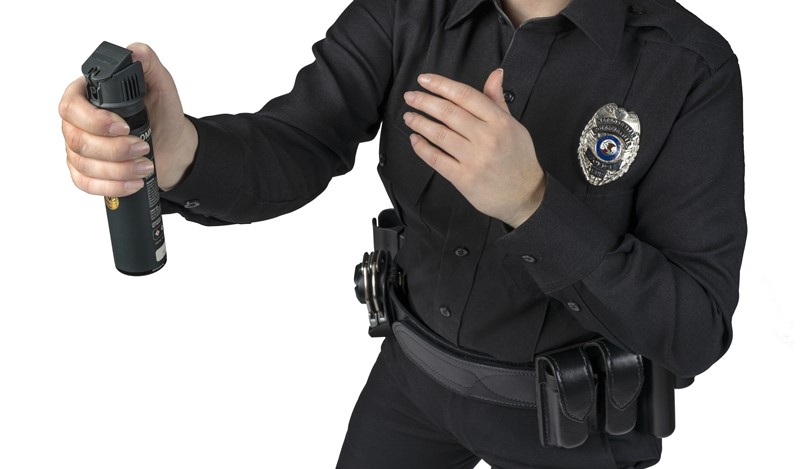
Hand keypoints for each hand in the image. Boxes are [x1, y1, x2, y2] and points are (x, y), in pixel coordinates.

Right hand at [59, 43, 197, 196]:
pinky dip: (111, 186)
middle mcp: (78, 121)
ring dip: (119, 169)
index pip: (72, 106)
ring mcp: (79, 147)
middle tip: (143, 148)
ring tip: (146, 166)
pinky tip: (133, 183)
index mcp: (88, 96)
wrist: (172, 146)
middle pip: (77, 139)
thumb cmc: (162, 115)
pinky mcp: (85, 171)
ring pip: (83, 163)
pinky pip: (85, 183)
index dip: (95, 120)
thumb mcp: (162, 86)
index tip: (124, 127)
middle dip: (113, 149)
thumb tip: (135, 52)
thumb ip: (148, 65)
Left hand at [403, 69, 545, 227]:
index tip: (425, 80)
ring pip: (440, 134)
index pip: (466, 95)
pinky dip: (422, 148)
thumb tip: (495, 74)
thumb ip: (498, 100)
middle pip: (449, 112)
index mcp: (500, 122)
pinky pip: (437, 159)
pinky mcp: (464, 178)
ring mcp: (475, 159)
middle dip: (424, 101)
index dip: (442, 85)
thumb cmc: (519, 159)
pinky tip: (415, 139)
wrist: (525, 195)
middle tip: (410, 96)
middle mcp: (487, 138)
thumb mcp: (514, 126)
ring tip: (409, 116)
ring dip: (420, 123)